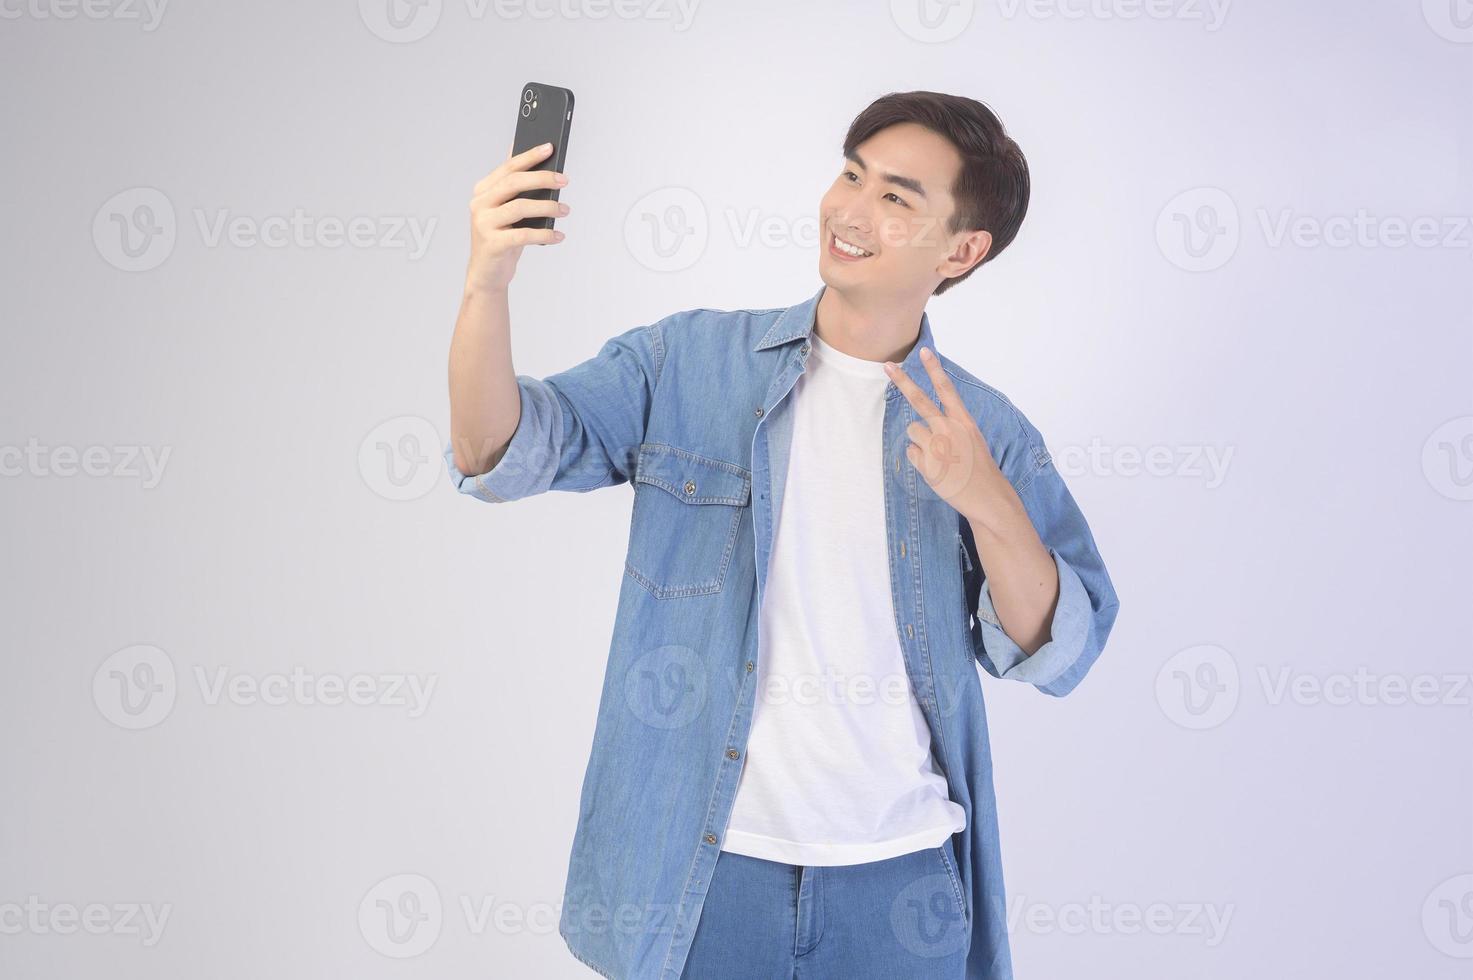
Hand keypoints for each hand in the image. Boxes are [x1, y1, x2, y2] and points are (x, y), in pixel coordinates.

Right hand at [464, 141, 569, 293]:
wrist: (487, 273)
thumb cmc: (502, 237)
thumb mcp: (507, 210)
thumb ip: (516, 187)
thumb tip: (536, 158)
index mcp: (483, 190)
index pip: (508, 168)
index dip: (530, 156)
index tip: (550, 147)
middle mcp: (480, 204)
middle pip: (514, 183)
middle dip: (542, 178)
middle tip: (565, 179)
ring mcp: (483, 224)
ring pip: (520, 207)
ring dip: (547, 207)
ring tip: (565, 209)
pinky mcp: (492, 244)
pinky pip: (523, 235)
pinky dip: (544, 235)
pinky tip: (558, 236)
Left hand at [884, 346, 1009, 524]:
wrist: (987, 496)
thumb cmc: (980, 468)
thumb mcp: (972, 440)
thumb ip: (951, 427)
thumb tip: (922, 425)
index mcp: (964, 421)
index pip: (947, 389)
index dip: (934, 369)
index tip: (924, 351)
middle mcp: (949, 429)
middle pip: (920, 400)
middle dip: (902, 381)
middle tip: (888, 366)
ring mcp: (936, 446)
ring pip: (912, 431)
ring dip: (920, 440)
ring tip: (938, 455)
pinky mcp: (926, 463)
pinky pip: (911, 453)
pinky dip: (919, 459)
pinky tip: (936, 468)